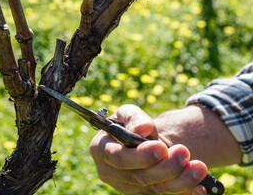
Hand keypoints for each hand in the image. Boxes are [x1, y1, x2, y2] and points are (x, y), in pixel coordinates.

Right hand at [90, 105, 207, 194]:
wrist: (143, 142)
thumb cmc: (132, 125)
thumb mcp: (129, 114)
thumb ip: (133, 117)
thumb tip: (142, 129)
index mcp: (100, 149)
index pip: (117, 157)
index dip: (140, 155)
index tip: (162, 148)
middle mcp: (110, 172)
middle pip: (138, 176)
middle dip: (165, 167)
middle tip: (184, 152)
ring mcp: (126, 187)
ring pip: (154, 189)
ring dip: (180, 180)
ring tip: (199, 167)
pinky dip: (183, 192)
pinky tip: (199, 187)